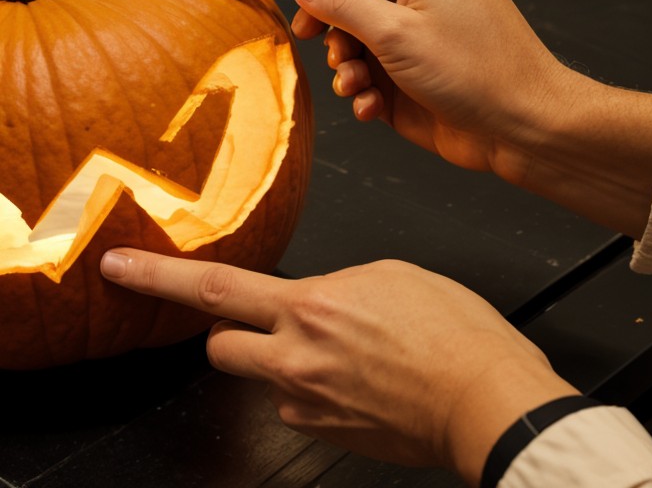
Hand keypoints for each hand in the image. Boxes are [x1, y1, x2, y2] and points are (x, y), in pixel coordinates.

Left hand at [101, 249, 575, 483]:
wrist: (484, 398)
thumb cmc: (452, 331)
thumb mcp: (391, 274)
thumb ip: (335, 285)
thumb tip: (315, 299)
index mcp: (311, 307)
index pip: (213, 288)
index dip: (156, 276)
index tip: (118, 266)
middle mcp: (297, 359)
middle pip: (219, 345)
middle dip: (227, 330)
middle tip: (262, 320)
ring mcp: (308, 403)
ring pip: (262, 377)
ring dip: (279, 359)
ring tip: (340, 351)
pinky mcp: (325, 434)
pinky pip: (298, 405)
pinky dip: (315, 388)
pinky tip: (360, 378)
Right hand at [255, 0, 563, 178]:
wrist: (525, 125)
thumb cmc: (483, 74)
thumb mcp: (396, 34)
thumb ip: (340, 3)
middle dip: (318, 5)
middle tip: (305, 33)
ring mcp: (416, 12)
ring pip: (350, 16)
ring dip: (342, 53)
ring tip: (355, 78)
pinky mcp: (414, 50)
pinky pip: (368, 51)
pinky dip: (361, 78)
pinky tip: (372, 101)